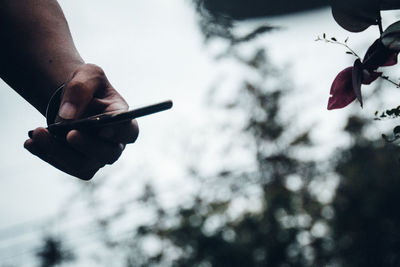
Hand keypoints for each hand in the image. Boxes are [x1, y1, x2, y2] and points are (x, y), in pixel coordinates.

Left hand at [24, 64, 138, 179]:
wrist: (73, 101)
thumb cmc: (88, 87)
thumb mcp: (87, 75)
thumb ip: (81, 88)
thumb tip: (68, 116)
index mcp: (123, 120)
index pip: (129, 131)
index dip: (119, 134)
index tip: (103, 131)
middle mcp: (115, 143)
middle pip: (108, 153)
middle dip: (87, 145)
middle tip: (68, 134)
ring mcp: (98, 157)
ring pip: (83, 164)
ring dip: (59, 152)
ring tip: (38, 133)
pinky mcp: (81, 165)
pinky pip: (66, 166)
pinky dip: (46, 155)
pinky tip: (31, 142)